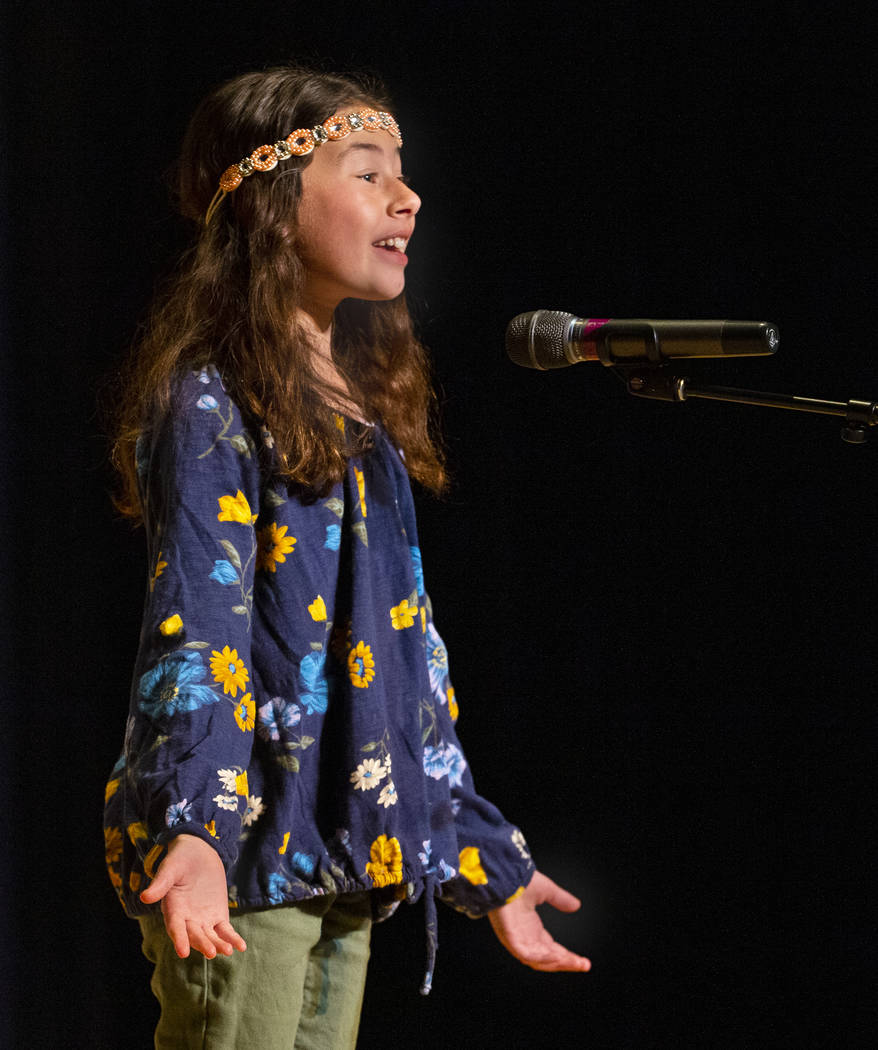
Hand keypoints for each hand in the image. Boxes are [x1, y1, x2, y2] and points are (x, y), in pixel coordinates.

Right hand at [139, 834, 246, 958]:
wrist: (198, 853)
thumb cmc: (180, 859)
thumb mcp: (170, 868)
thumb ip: (161, 883)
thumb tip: (145, 897)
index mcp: (172, 909)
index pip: (175, 927)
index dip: (179, 939)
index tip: (183, 952)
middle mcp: (186, 919)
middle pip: (194, 935)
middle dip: (202, 944)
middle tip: (212, 953)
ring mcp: (203, 919)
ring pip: (210, 936)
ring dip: (218, 944)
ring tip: (228, 950)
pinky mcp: (217, 916)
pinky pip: (225, 930)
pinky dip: (232, 938)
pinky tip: (241, 946)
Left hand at [488, 870, 590, 972]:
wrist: (504, 874)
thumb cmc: (519, 880)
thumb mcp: (546, 891)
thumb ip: (561, 899)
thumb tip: (577, 905)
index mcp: (530, 928)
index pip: (551, 949)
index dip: (567, 956)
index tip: (583, 961)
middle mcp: (524, 937)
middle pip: (547, 958)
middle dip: (566, 962)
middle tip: (584, 965)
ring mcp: (516, 939)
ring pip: (539, 960)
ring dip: (559, 963)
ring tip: (576, 963)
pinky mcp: (510, 938)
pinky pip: (528, 954)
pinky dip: (543, 957)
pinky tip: (558, 956)